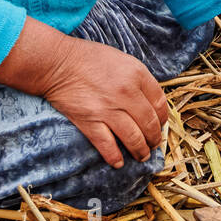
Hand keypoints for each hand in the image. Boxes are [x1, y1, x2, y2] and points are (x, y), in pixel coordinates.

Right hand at [0, 23, 167, 168]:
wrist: (57, 63)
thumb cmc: (89, 58)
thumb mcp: (123, 60)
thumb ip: (139, 79)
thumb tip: (150, 102)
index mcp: (137, 74)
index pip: (160, 103)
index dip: (163, 118)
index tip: (160, 124)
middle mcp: (126, 93)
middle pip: (150, 124)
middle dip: (154, 139)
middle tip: (153, 144)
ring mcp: (108, 109)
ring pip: (134, 139)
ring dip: (140, 151)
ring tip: (141, 155)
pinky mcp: (90, 122)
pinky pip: (108, 146)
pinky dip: (115, 158)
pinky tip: (119, 163)